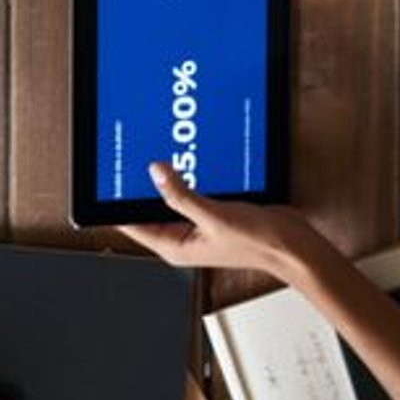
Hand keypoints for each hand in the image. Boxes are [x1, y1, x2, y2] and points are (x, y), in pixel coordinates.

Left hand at [114, 162, 323, 278]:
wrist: (293, 244)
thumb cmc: (258, 243)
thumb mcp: (213, 216)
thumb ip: (181, 195)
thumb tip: (155, 171)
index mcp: (175, 247)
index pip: (131, 223)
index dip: (116, 202)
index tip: (106, 179)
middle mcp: (181, 238)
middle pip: (148, 208)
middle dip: (141, 185)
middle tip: (129, 157)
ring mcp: (196, 225)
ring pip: (170, 197)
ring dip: (167, 178)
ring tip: (158, 152)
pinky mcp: (210, 213)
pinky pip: (190, 191)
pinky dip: (187, 177)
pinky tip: (188, 160)